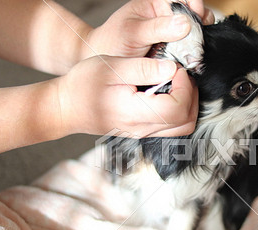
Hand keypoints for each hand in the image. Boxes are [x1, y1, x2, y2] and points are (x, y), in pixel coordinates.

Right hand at [56, 55, 197, 137]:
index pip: (177, 108)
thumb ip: (143, 68)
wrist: (67, 108)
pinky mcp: (144, 132)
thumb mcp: (111, 67)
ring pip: (183, 128)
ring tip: (177, 83)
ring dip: (188, 104)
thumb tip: (171, 69)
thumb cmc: (83, 86)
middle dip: (191, 94)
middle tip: (180, 75)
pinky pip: (173, 127)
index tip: (177, 69)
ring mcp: (144, 133)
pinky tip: (169, 93)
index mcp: (135, 114)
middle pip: (186, 121)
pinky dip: (180, 111)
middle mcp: (143, 129)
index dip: (185, 87)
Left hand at [81, 0, 214, 59]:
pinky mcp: (179, 51)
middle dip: (200, 24)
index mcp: (158, 2)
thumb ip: (158, 28)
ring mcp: (175, 34)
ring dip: (200, 40)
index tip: (197, 15)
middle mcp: (169, 15)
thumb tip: (185, 24)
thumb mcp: (133, 32)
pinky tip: (193, 58)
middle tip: (199, 36)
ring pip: (198, 32)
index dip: (194, 4)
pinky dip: (196, 53)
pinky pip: (194, 49)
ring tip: (196, 48)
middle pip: (195, 14)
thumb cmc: (115, 42)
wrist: (109, 65)